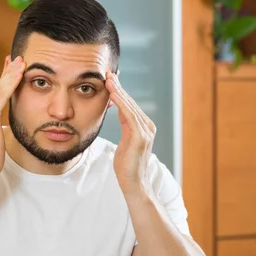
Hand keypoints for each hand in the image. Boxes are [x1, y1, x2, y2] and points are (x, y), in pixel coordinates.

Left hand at [105, 72, 156, 194]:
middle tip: (108, 73)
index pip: (130, 105)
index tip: (109, 79)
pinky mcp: (141, 136)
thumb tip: (120, 112)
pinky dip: (121, 102)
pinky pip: (129, 114)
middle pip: (130, 102)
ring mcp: (146, 131)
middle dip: (119, 87)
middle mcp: (148, 126)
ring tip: (108, 78)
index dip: (120, 91)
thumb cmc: (127, 166)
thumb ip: (125, 126)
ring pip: (129, 105)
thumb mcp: (124, 141)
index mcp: (144, 127)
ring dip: (118, 91)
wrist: (133, 183)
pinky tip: (113, 93)